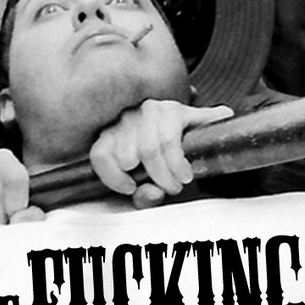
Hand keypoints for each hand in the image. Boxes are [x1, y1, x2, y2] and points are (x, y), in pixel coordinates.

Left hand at [88, 99, 233, 208]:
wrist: (204, 140)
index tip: (131, 188)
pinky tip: (184, 173)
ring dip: (166, 175)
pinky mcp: (173, 109)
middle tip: (166, 187)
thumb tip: (150, 193)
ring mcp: (149, 111)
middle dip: (149, 179)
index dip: (113, 177)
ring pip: (147, 150)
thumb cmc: (171, 161)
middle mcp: (126, 118)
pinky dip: (177, 163)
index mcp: (113, 134)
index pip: (99, 154)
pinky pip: (169, 141)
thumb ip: (145, 195)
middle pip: (125, 156)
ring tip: (177, 183)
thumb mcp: (153, 184)